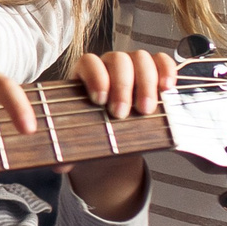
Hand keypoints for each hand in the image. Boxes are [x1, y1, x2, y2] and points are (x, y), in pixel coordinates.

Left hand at [57, 48, 174, 216]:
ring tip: (147, 110)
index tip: (99, 100)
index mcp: (86, 75)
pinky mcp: (154, 72)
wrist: (114, 136)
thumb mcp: (80, 140)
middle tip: (122, 113)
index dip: (95, 77)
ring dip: (145, 82)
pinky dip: (166, 69)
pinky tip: (167, 87)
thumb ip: (68, 150)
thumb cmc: (94, 132)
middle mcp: (109, 65)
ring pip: (140, 58)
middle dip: (122, 85)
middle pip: (118, 60)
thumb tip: (59, 166)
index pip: (89, 62)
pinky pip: (161, 61)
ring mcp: (133, 66)